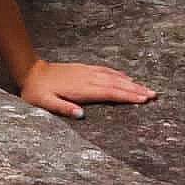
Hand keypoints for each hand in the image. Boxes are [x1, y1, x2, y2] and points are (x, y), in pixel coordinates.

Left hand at [15, 59, 154, 119]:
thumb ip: (63, 108)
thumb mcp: (46, 103)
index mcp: (81, 89)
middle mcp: (87, 79)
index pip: (109, 93)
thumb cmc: (38, 91)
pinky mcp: (84, 69)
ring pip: (113, 77)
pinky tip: (126, 78)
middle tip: (153, 95)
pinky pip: (105, 71)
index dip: (127, 96)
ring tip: (146, 88)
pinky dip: (118, 74)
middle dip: (136, 90)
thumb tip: (81, 115)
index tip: (143, 99)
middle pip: (116, 84)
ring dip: (130, 83)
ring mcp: (86, 72)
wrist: (30, 72)